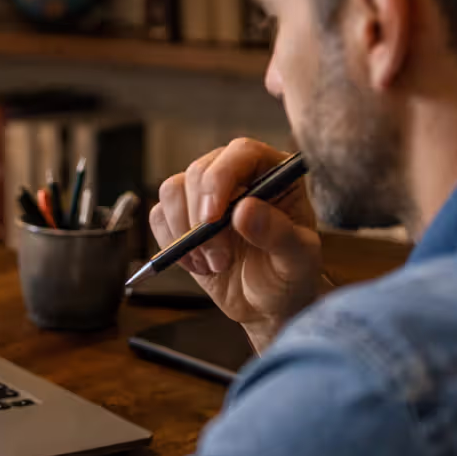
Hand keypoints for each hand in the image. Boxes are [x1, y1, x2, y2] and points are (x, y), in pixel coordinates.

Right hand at [150, 138, 326, 351]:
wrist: (268, 303)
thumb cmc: (290, 276)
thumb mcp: (297, 260)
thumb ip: (279, 234)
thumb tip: (244, 210)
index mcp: (274, 174)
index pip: (241, 153)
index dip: (220, 178)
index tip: (211, 218)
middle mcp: (238, 176)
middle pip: (199, 171)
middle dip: (200, 219)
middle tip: (221, 260)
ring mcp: (207, 195)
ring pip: (172, 190)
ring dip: (184, 233)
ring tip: (214, 264)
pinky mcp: (183, 217)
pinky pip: (158, 216)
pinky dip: (171, 244)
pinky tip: (198, 265)